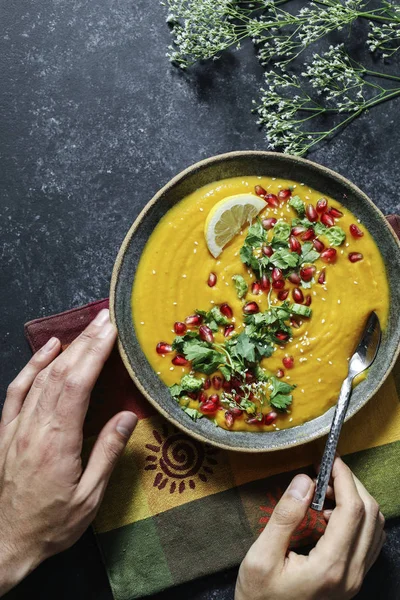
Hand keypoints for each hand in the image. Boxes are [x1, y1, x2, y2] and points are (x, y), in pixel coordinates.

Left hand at [0, 309, 136, 595]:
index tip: (111, 330)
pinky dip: (33, 364)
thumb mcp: (88, 498)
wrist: (3, 543)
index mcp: (57, 441)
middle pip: (62, 372)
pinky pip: (18, 389)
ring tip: (87, 327)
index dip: (95, 352)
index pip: (78, 383)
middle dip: (86, 341)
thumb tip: (127, 416)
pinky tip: (49, 348)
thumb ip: (107, 453)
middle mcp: (34, 426)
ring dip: (67, 348)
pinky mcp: (5, 430)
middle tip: (106, 319)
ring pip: (42, 376)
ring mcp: (16, 425)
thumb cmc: (51, 525)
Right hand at [235, 457, 384, 599]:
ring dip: (357, 501)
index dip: (345, 479)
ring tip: (326, 493)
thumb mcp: (260, 556)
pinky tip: (331, 516)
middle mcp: (351, 575)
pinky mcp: (352, 581)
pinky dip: (358, 520)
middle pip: (370, 516)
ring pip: (375, 529)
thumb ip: (284, 517)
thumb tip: (304, 481)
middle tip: (324, 474)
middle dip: (351, 486)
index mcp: (330, 567)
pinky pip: (370, 542)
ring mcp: (355, 580)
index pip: (352, 511)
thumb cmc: (259, 598)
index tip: (331, 460)